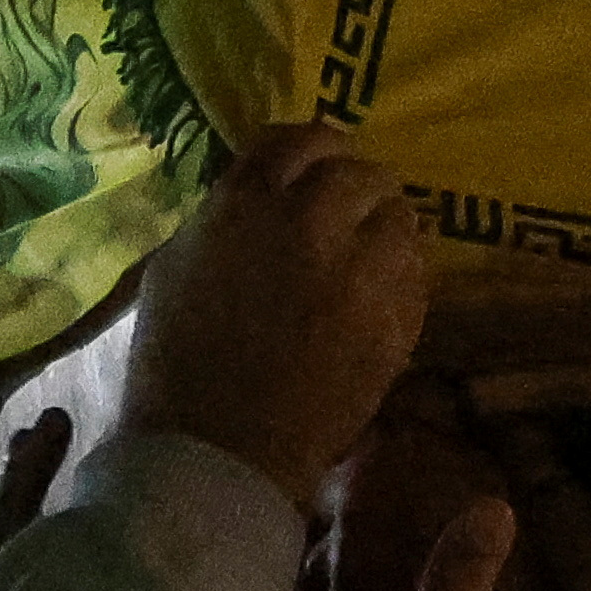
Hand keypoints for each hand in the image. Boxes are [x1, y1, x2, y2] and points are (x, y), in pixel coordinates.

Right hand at [123, 125, 434, 511]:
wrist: (215, 451)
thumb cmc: (174, 363)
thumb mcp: (175, 266)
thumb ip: (226, 217)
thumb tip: (264, 195)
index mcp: (247, 202)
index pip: (301, 139)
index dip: (311, 154)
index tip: (311, 172)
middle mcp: (312, 222)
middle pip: (362, 174)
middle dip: (354, 192)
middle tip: (345, 219)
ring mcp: (363, 272)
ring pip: (400, 221)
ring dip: (384, 234)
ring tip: (365, 262)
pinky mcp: (396, 322)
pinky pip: (416, 279)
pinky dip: (400, 283)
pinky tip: (375, 304)